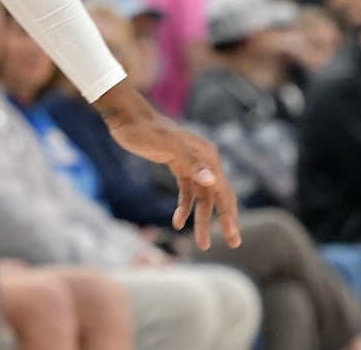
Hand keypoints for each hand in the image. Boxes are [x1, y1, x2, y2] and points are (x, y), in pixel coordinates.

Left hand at [94, 83, 240, 249]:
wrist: (127, 117)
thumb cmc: (145, 130)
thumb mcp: (166, 145)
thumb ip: (190, 162)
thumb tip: (212, 181)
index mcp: (207, 155)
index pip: (224, 191)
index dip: (229, 215)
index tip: (233, 238)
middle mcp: (204, 159)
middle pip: (218, 195)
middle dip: (224, 220)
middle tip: (232, 244)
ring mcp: (191, 163)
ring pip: (202, 197)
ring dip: (202, 219)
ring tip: (201, 244)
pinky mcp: (178, 165)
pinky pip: (187, 191)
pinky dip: (184, 207)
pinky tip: (176, 222)